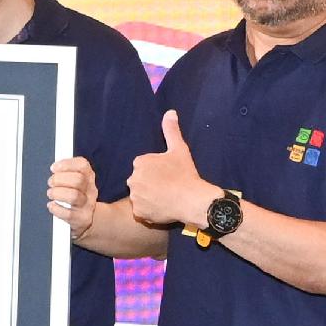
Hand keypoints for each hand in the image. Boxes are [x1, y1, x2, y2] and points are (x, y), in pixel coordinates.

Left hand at [45, 155, 95, 224]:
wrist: (87, 218)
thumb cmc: (76, 195)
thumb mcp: (75, 180)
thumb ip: (66, 171)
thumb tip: (54, 168)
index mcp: (89, 177)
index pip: (83, 165)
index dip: (66, 164)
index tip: (54, 168)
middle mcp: (90, 190)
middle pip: (78, 180)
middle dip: (59, 179)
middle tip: (50, 182)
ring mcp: (87, 205)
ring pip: (74, 196)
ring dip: (57, 193)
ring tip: (51, 194)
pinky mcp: (81, 219)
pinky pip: (68, 214)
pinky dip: (56, 209)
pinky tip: (52, 206)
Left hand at [128, 112, 213, 229]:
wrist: (192, 200)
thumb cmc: (186, 174)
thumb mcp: (179, 149)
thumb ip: (171, 130)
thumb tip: (170, 112)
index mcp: (140, 162)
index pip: (144, 166)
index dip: (157, 171)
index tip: (168, 175)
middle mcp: (133, 179)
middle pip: (140, 181)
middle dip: (150, 184)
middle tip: (168, 187)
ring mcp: (135, 197)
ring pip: (140, 196)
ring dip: (149, 198)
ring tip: (166, 198)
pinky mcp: (138, 213)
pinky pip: (142, 211)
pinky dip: (149, 211)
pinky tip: (162, 208)